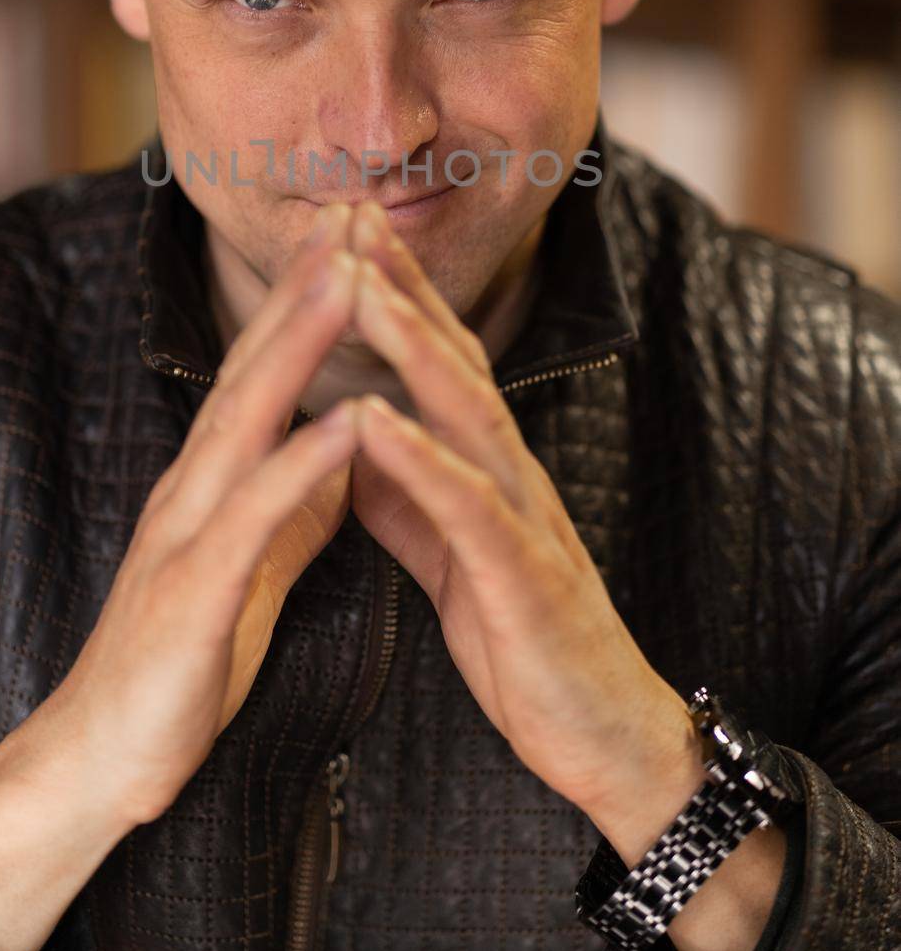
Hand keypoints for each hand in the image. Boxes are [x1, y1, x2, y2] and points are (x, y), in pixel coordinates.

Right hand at [39, 202, 364, 829]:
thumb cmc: (187, 652)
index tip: (350, 227)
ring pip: (248, 420)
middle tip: (350, 210)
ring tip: (348, 277)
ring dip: (298, 344)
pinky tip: (348, 424)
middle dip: (305, 286)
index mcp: (213, 478)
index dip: (306, 295)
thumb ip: (297, 501)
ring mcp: (188, 532)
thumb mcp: (255, 561)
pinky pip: (255, 520)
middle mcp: (194, 484)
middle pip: (253, 366)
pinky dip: (303, 466)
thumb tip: (348, 446)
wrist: (106, 754)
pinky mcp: (196, 595)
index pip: (262, 365)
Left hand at [342, 200, 698, 840]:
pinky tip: (372, 419)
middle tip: (349, 214)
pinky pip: (470, 508)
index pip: (439, 360)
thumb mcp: (452, 555)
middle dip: (399, 283)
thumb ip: (409, 496)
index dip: (394, 293)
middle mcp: (512, 471)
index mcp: (489, 467)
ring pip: (465, 410)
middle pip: (454, 357)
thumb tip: (356, 442)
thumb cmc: (525, 639)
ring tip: (355, 284)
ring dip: (408, 341)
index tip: (345, 230)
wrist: (604, 736)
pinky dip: (419, 458)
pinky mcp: (524, 577)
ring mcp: (524, 517)